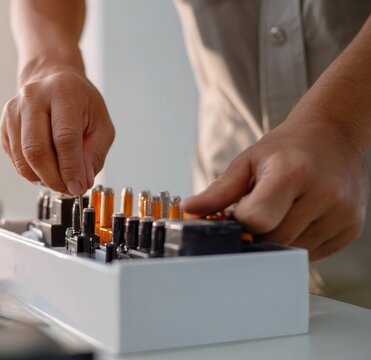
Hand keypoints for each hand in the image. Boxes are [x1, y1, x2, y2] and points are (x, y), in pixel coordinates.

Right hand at [0, 70, 114, 194]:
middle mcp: (33, 98)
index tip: (77, 187)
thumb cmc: (79, 102)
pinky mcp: (4, 125)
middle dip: (53, 178)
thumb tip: (81, 181)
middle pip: (37, 150)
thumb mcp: (100, 124)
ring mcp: (14, 111)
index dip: (70, 168)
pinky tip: (45, 167)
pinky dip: (31, 172)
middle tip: (67, 189)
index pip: (64, 137)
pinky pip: (15, 159)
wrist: (54, 81)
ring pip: (23, 158)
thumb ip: (94, 153)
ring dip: (42, 178)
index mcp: (62, 92)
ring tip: (59, 180)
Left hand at [182, 110, 367, 260]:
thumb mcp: (248, 161)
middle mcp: (324, 195)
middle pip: (274, 239)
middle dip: (255, 233)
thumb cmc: (287, 147)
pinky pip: (312, 252)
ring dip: (276, 238)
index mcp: (293, 173)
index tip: (236, 212)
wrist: (333, 135)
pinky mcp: (351, 229)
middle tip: (253, 213)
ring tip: (278, 210)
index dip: (240, 221)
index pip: (257, 220)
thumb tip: (191, 209)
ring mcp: (342, 215)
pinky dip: (297, 242)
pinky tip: (297, 217)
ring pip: (292, 250)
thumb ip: (220, 190)